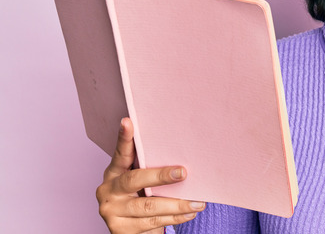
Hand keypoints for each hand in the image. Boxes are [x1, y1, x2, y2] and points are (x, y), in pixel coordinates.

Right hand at [96, 118, 205, 233]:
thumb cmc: (142, 199)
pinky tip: (189, 213)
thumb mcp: (142, 183)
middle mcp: (108, 190)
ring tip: (199, 202)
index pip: (120, 153)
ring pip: (148, 206)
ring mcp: (112, 211)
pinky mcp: (119, 229)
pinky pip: (153, 222)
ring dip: (177, 204)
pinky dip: (175, 218)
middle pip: (135, 180)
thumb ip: (150, 169)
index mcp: (113, 173)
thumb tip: (183, 156)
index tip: (128, 121)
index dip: (124, 138)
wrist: (133, 231)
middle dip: (161, 176)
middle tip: (183, 173)